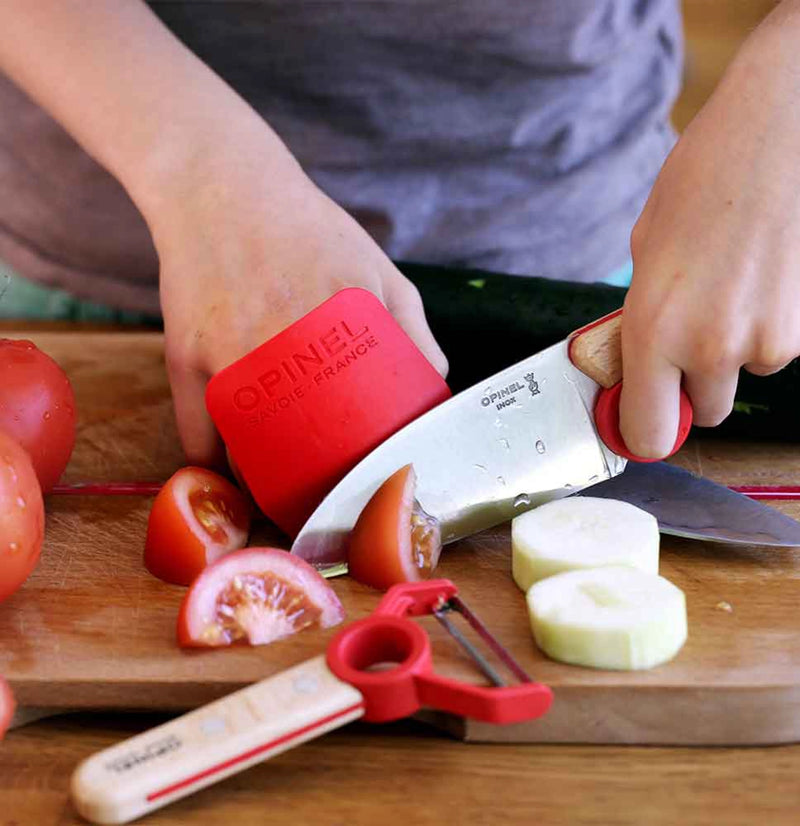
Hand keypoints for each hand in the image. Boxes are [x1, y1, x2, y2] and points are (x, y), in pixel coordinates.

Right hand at [150, 135, 446, 466]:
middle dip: (308, 492)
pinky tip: (228, 471)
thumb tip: (435, 388)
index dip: (361, 474)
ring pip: (243, 456)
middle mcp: (284, 344)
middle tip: (320, 504)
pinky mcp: (183, 356)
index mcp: (342, 328)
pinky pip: (195, 435)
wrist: (224, 188)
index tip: (366, 489)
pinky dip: (211, 464)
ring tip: (276, 495)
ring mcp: (229, 353)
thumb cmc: (310, 231)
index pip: (358, 433)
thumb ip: (414, 327)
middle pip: (297, 455)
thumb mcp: (378, 268)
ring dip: (259, 486)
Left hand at [619, 6, 799, 457]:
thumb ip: (639, 323)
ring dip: (732, 351)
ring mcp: (766, 341)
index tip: (639, 420)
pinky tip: (760, 280)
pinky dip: (764, 327)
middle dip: (692, 386)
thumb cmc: (703, 181)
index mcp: (654, 330)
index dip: (642, 431)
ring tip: (730, 288)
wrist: (779, 133)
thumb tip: (636, 367)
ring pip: (742, 376)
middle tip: (687, 339)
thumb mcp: (644, 254)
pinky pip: (773, 348)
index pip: (647, 433)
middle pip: (704, 412)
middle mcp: (711, 347)